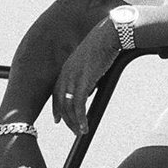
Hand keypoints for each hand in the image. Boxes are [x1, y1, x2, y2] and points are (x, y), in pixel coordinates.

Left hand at [52, 19, 119, 135]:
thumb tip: (91, 89)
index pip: (57, 92)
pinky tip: (85, 127)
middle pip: (61, 102)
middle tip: (72, 130)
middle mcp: (66, 73)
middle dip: (65, 118)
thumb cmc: (106, 44)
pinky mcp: (83, 81)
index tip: (58, 119)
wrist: (110, 35)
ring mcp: (73, 77)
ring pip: (68, 106)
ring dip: (73, 122)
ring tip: (80, 132)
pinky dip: (80, 119)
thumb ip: (89, 76)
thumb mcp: (94, 62)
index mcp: (67, 67)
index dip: (57, 107)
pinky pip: (79, 105)